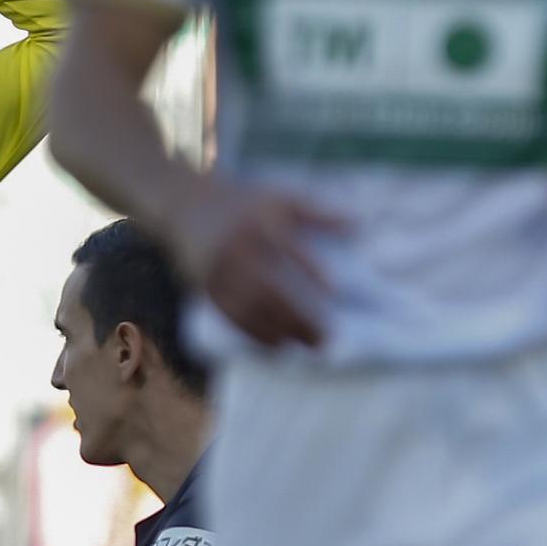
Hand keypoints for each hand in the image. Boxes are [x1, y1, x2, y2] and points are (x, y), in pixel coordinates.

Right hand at [172, 178, 348, 349]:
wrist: (186, 204)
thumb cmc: (245, 204)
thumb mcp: (280, 198)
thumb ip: (318, 213)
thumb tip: (360, 225)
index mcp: (258, 221)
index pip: (288, 248)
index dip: (311, 269)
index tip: (336, 291)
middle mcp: (235, 246)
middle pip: (269, 286)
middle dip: (298, 314)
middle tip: (327, 337)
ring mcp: (217, 268)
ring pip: (250, 307)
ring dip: (279, 330)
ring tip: (306, 345)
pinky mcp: (204, 286)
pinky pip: (231, 316)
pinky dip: (255, 334)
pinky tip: (278, 347)